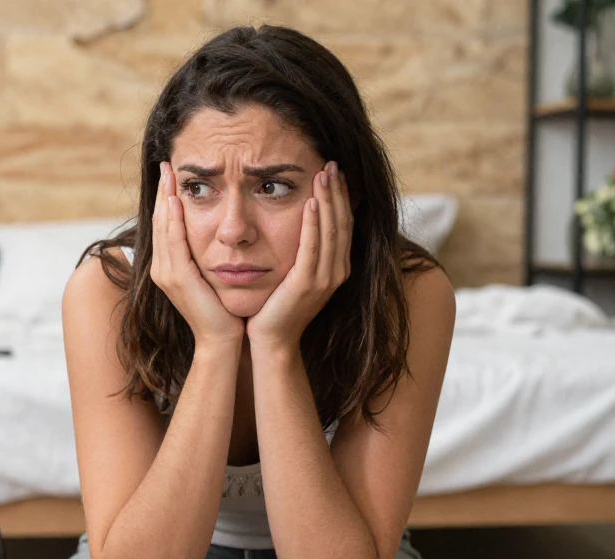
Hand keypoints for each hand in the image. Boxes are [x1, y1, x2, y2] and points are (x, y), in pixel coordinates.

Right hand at [150, 161, 244, 347]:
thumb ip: (209, 256)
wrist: (223, 340)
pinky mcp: (176, 278)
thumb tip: (219, 233)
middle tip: (166, 165)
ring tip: (169, 174)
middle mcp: (162, 268)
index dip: (167, 199)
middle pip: (160, 222)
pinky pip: (172, 242)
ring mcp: (166, 274)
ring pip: (163, 228)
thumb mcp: (214, 277)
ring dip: (165, 199)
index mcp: (170, 267)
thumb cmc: (223, 311)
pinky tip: (175, 200)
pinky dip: (173, 219)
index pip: (166, 225)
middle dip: (162, 192)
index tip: (172, 175)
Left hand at [247, 161, 351, 349]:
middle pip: (342, 222)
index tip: (334, 171)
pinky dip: (314, 224)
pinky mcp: (307, 284)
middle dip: (338, 191)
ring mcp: (325, 279)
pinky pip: (313, 248)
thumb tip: (300, 220)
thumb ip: (301, 249)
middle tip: (332, 163)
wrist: (270, 340)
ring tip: (324, 174)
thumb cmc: (276, 305)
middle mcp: (336, 271)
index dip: (341, 196)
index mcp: (335, 267)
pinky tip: (312, 203)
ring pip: (332, 230)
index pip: (343, 223)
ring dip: (329, 200)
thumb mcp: (293, 272)